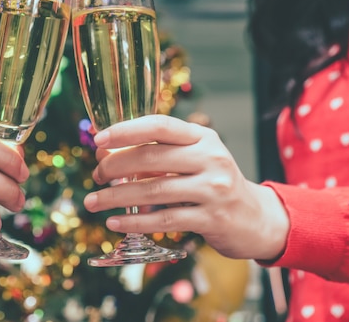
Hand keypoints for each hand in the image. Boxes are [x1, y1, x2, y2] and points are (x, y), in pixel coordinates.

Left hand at [83, 115, 289, 260]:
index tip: (98, 139)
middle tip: (95, 176)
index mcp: (202, 137)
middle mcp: (210, 158)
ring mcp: (213, 189)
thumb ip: (155, 153)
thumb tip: (105, 153)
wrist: (255, 218)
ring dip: (116, 197)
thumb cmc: (213, 183)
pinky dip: (135, 222)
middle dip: (114, 166)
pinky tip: (114, 224)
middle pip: (151, 156)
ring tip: (93, 202)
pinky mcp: (212, 219)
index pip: (159, 125)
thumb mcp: (192, 159)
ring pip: (154, 190)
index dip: (125, 130)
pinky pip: (165, 220)